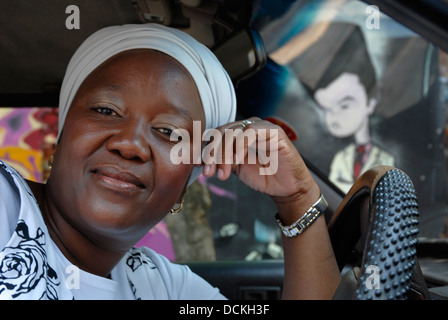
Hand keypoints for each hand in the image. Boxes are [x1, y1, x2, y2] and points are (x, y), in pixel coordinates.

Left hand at [199, 117, 318, 205]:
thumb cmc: (263, 177)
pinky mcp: (274, 131)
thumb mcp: (235, 168)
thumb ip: (220, 160)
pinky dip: (240, 145)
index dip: (206, 150)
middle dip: (212, 154)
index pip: (216, 135)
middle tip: (209, 173)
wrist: (285, 188)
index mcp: (238, 134)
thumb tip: (198, 160)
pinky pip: (251, 132)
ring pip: (233, 132)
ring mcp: (261, 127)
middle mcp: (248, 127)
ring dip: (224, 154)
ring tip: (223, 174)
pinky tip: (237, 160)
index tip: (200, 168)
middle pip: (221, 132)